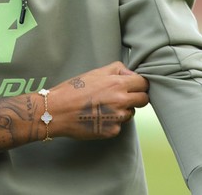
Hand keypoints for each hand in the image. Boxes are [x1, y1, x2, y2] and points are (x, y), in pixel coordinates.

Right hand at [0, 62, 148, 149]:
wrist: (57, 111)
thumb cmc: (73, 90)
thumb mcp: (95, 72)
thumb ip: (116, 70)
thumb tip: (130, 73)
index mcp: (118, 84)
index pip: (144, 83)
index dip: (139, 84)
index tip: (134, 86)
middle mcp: (121, 101)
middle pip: (143, 100)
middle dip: (136, 98)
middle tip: (123, 97)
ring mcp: (117, 118)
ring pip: (130, 113)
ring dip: (122, 110)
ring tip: (104, 107)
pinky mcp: (111, 131)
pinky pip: (119, 126)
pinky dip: (112, 122)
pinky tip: (98, 117)